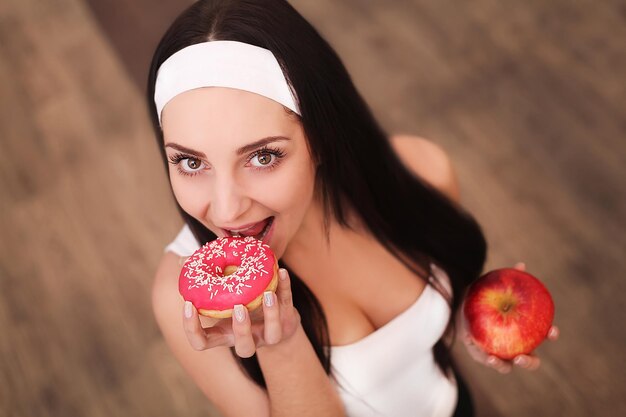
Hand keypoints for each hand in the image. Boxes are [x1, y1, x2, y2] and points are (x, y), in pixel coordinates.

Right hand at [182, 268, 300, 357]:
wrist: (278, 319)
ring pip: (272, 333)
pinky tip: (283, 273)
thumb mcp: (221, 300)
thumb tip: (182, 261)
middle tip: (238, 307)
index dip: (192, 328)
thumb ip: (204, 282)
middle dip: (242, 329)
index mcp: (225, 334)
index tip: (189, 305)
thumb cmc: (241, 305)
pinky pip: (289, 306)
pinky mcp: (288, 319)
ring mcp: (270, 332)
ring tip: (268, 294)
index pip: (201, 342)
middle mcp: (247, 338)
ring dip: (271, 314)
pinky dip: (286, 289)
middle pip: (244, 348)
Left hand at [460, 262, 559, 373]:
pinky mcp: (483, 356)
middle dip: (530, 362)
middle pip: (529, 360)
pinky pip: (487, 360)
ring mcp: (499, 354)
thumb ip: (507, 280)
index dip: (550, 334)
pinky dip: (490, 360)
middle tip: (524, 356)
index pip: (541, 334)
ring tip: (501, 360)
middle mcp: (513, 346)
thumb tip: (521, 265)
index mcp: (522, 331)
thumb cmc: (482, 297)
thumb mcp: (492, 287)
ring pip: (508, 366)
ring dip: (507, 365)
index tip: (553, 330)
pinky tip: (489, 356)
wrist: (460, 306)